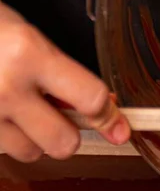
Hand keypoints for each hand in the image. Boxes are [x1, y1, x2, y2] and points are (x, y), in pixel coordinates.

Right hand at [0, 2, 129, 161]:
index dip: (108, 115)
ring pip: (31, 153)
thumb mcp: (28, 38)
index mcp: (28, 54)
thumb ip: (63, 75)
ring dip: (31, 138)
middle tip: (56, 115)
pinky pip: (2, 151)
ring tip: (13, 109)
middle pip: (64, 143)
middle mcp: (6, 88)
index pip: (89, 98)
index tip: (118, 126)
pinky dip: (5, 138)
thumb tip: (102, 108)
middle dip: (67, 133)